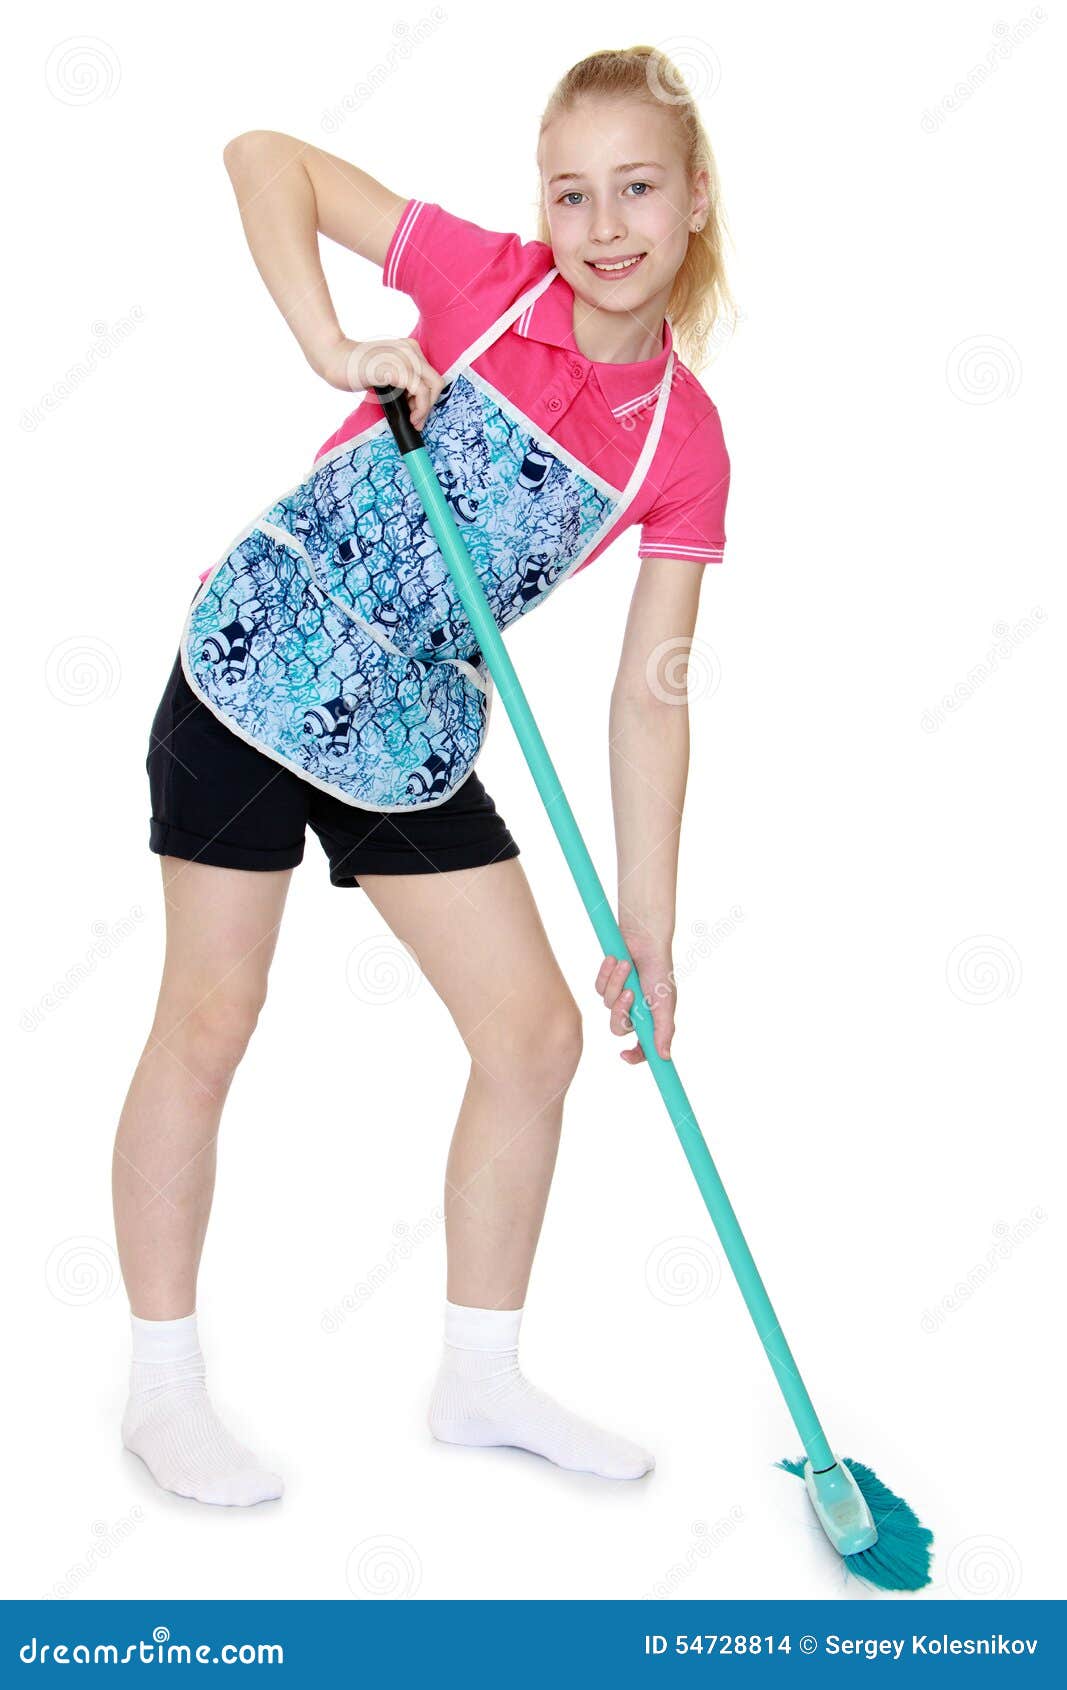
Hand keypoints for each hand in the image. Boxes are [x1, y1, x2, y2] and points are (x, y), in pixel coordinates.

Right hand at [314, 335, 443, 427]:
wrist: (335, 359)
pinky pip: (421, 392)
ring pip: (433, 388)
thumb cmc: (356, 369)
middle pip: (437, 382)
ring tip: (412, 421)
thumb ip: (403, 380)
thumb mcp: (386, 371)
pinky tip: (410, 418)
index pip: (431, 376)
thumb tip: (415, 405)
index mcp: (410, 348)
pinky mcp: (398, 369)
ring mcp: (405, 358)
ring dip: (425, 410)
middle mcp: (411, 350)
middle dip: (430, 406)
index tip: (416, 413)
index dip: (428, 398)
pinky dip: (421, 409)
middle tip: (416, 421)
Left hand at [594, 934, 675, 1065]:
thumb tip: (664, 1057)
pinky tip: (615, 959)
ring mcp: (620, 997)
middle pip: (617, 1028)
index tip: (624, 1056)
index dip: (635, 1055)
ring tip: (627, 965)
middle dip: (620, 1011)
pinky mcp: (607, 982)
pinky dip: (606, 973)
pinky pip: (598, 987)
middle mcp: (635, 1011)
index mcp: (651, 1019)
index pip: (642, 1047)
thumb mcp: (666, 1002)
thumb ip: (664, 1030)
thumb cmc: (659, 970)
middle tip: (629, 993)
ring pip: (607, 1004)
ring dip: (616, 983)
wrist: (646, 940)